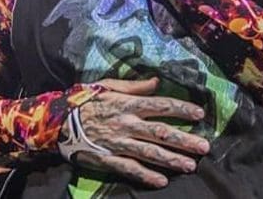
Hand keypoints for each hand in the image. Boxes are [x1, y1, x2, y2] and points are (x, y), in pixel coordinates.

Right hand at [65, 77, 209, 187]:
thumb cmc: (85, 100)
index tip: (199, 114)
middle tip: (204, 147)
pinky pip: (130, 169)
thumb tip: (156, 81)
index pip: (161, 106)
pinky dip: (146, 176)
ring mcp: (118, 143)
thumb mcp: (108, 86)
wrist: (58, 121)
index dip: (181, 110)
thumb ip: (134, 86)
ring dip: (172, 160)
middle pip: (161, 132)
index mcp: (127, 104)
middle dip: (184, 140)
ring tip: (190, 165)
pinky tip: (162, 181)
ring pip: (150, 152)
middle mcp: (126, 123)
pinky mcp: (108, 159)